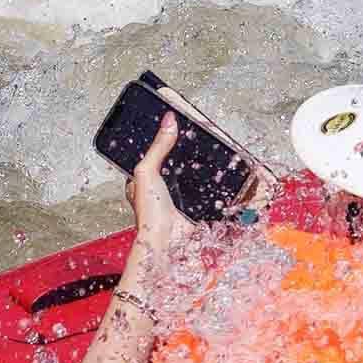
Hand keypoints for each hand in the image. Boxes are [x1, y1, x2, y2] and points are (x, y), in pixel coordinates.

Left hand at [121, 113, 196, 283]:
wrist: (167, 241)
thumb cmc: (149, 212)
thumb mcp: (147, 171)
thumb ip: (158, 146)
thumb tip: (168, 121)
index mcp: (143, 179)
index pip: (153, 154)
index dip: (163, 141)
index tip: (176, 127)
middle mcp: (160, 189)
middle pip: (175, 164)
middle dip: (186, 154)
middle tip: (198, 138)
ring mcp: (177, 198)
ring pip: (191, 177)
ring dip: (201, 169)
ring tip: (212, 152)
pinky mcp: (194, 207)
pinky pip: (205, 191)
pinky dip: (213, 184)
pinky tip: (220, 175)